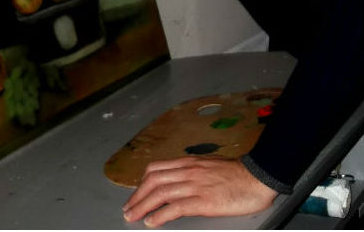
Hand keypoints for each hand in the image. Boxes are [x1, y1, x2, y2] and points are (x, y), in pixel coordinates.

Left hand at [122, 157, 276, 226]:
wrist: (255, 178)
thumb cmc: (236, 174)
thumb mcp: (209, 166)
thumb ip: (192, 172)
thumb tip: (178, 180)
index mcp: (189, 162)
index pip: (156, 168)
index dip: (142, 182)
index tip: (136, 194)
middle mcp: (188, 171)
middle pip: (153, 181)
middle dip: (137, 196)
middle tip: (128, 209)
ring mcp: (194, 185)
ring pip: (160, 193)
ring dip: (142, 206)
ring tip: (132, 217)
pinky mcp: (202, 201)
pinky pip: (175, 207)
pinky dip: (159, 215)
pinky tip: (152, 222)